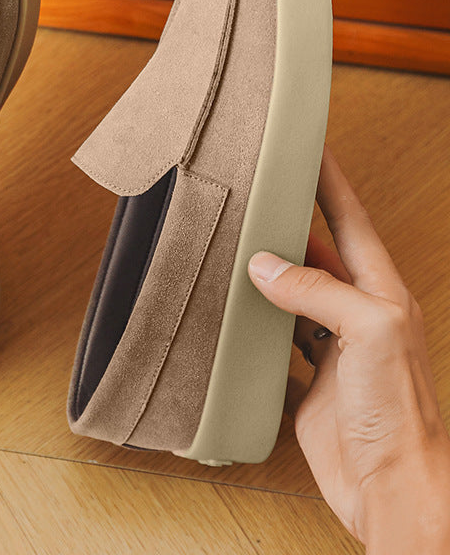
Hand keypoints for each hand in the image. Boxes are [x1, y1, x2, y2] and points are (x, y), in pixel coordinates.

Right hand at [248, 146, 449, 552]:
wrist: (391, 486)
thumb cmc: (399, 413)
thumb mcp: (368, 331)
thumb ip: (318, 291)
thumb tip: (266, 265)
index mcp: (379, 293)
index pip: (350, 222)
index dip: (331, 184)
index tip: (312, 151)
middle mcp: (355, 315)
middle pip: (316, 256)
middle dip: (290, 226)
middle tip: (259, 200)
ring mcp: (331, 349)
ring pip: (293, 297)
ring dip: (268, 276)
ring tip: (239, 251)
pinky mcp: (307, 382)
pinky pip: (276, 343)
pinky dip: (256, 328)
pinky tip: (240, 319)